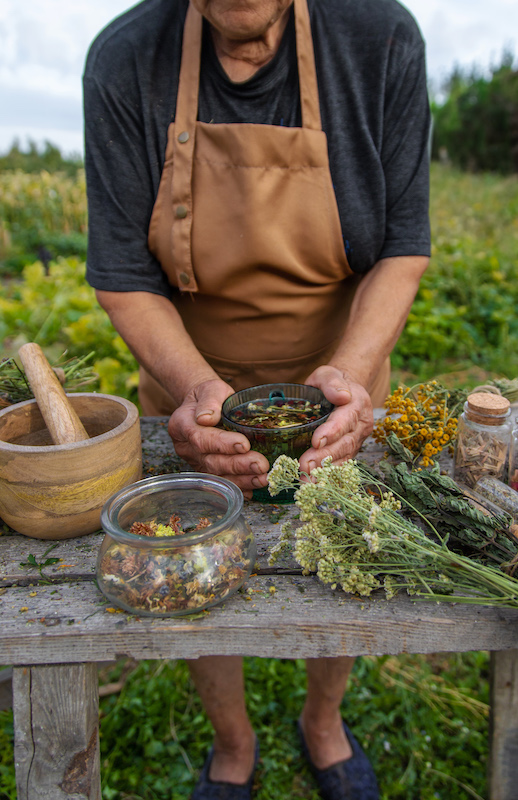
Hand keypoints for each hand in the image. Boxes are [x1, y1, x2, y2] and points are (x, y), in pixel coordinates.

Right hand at [168, 379, 269, 496]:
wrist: (206, 405)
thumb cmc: (210, 396)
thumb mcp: (211, 389)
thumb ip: (209, 401)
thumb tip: (207, 417)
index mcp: (182, 424)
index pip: (200, 437)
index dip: (222, 444)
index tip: (244, 444)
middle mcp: (185, 447)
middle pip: (210, 460)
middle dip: (238, 465)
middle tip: (261, 465)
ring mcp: (195, 461)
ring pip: (217, 475)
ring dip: (241, 479)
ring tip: (263, 478)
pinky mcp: (206, 470)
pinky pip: (221, 482)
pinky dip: (238, 487)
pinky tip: (254, 488)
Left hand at [298, 365, 373, 473]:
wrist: (343, 390)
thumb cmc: (331, 382)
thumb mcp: (328, 373)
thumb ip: (332, 382)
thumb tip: (341, 395)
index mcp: (357, 404)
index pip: (345, 419)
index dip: (332, 432)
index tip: (316, 441)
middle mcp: (361, 424)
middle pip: (344, 443)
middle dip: (324, 456)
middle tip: (305, 466)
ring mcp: (358, 439)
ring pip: (344, 457)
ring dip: (325, 470)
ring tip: (307, 479)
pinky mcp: (351, 450)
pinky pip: (342, 464)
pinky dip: (329, 475)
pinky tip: (314, 483)